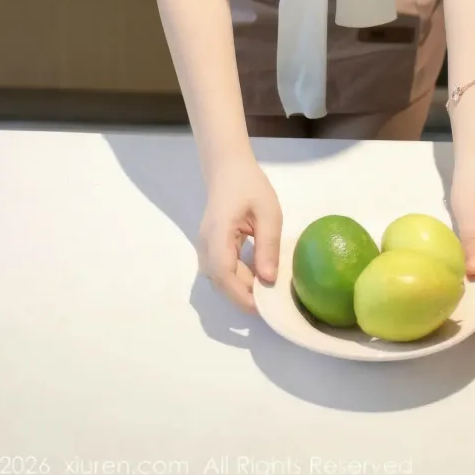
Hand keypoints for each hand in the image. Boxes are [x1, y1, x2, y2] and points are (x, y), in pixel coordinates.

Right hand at [196, 152, 282, 312]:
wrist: (227, 168)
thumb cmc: (249, 185)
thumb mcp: (268, 212)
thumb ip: (267, 245)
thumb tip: (268, 280)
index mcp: (218, 232)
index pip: (224, 272)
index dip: (241, 294)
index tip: (263, 306)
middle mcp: (205, 244)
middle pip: (220, 280)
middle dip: (243, 296)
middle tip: (270, 302)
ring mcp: (204, 246)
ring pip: (218, 278)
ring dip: (239, 288)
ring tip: (265, 291)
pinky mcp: (209, 247)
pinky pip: (220, 270)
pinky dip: (236, 278)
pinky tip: (255, 275)